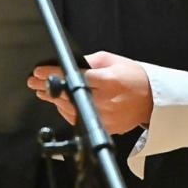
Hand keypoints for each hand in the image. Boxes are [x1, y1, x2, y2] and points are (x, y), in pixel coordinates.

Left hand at [27, 51, 152, 134]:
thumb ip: (91, 61)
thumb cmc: (135, 77)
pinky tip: (60, 103)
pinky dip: (67, 111)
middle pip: (67, 95)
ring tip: (43, 92)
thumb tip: (70, 62)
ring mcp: (104, 116)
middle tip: (33, 82)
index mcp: (107, 81)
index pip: (73, 76)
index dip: (53, 74)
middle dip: (48, 87)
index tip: (39, 71)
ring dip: (54, 100)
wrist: (153, 100)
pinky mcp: (104, 126)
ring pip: (70, 109)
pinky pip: (78, 120)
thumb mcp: (114, 61)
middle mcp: (104, 100)